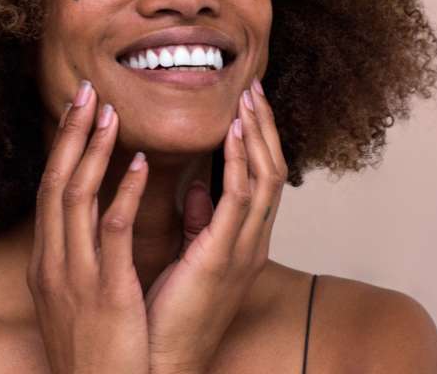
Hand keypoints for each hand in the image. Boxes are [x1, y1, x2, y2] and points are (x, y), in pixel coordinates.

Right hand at [27, 80, 149, 373]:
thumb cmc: (97, 350)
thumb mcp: (83, 296)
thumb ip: (93, 252)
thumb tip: (110, 212)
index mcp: (49, 262)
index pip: (50, 191)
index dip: (62, 149)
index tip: (76, 113)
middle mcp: (53, 262)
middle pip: (55, 182)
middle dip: (68, 135)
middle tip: (84, 91)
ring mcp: (74, 276)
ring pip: (75, 196)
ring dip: (91, 150)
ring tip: (109, 112)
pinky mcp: (105, 291)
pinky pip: (112, 231)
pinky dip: (125, 192)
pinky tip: (141, 162)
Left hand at [144, 79, 287, 373]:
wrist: (164, 363)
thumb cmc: (173, 312)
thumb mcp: (192, 258)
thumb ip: (201, 222)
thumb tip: (199, 188)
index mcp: (244, 241)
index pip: (260, 179)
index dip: (258, 141)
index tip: (247, 106)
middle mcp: (253, 242)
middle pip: (271, 171)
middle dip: (265, 129)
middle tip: (253, 89)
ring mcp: (244, 250)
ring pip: (264, 179)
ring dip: (257, 136)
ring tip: (247, 99)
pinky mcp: (223, 257)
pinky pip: (240, 200)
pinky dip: (240, 163)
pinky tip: (232, 134)